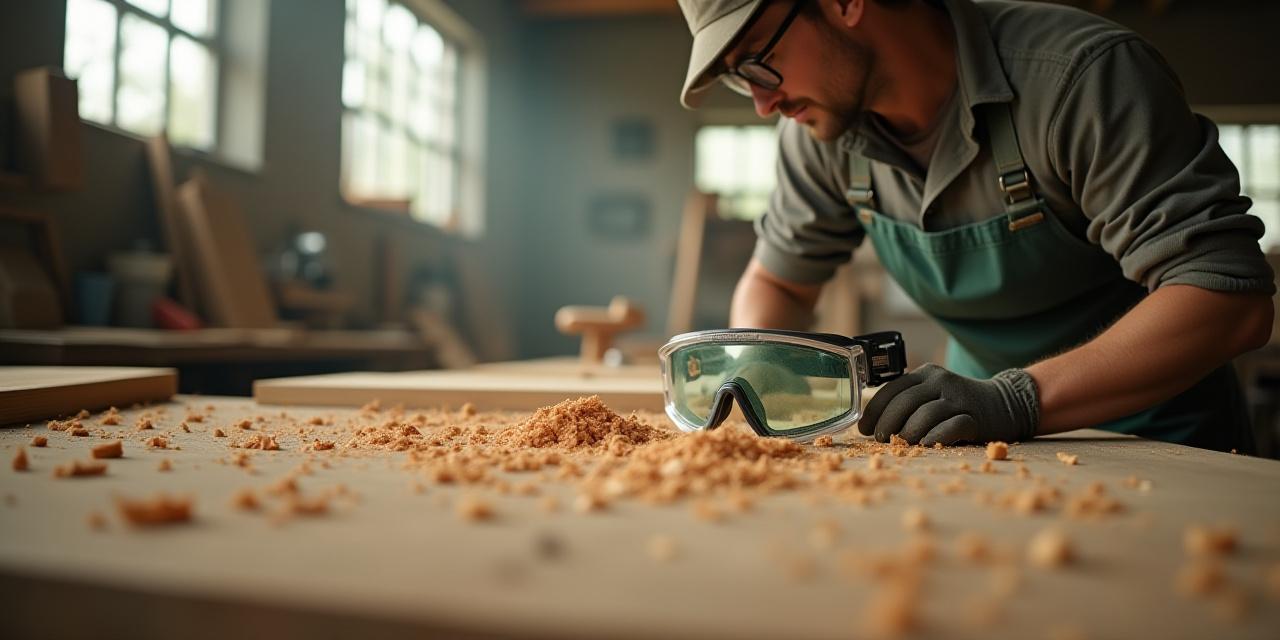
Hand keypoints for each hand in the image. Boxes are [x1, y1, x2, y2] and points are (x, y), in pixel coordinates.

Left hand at [858, 364, 1039, 445]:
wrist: (1006, 404)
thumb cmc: (958, 405)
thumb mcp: (932, 395)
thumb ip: (909, 403)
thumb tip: (875, 428)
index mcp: (925, 374)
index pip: (891, 389)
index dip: (874, 410)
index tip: (864, 429)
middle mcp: (940, 381)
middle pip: (905, 401)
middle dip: (887, 423)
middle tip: (881, 440)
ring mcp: (959, 398)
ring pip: (926, 413)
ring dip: (909, 432)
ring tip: (903, 444)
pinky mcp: (976, 417)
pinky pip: (952, 426)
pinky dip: (936, 436)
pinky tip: (926, 445)